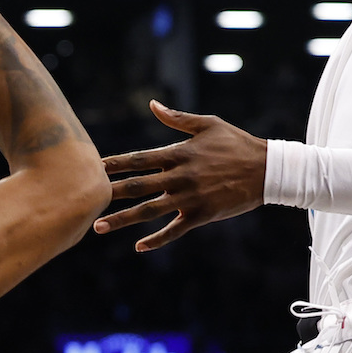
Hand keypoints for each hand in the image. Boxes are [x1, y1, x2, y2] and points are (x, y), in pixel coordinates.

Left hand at [94, 102, 269, 249]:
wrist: (267, 170)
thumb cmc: (237, 143)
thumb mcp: (208, 125)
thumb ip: (177, 119)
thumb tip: (153, 105)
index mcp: (180, 154)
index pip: (140, 159)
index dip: (115, 163)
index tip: (93, 167)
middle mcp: (180, 176)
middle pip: (138, 186)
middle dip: (110, 193)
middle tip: (85, 199)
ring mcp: (190, 198)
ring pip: (150, 211)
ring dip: (123, 220)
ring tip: (99, 227)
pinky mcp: (202, 215)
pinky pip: (175, 230)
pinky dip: (157, 240)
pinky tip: (139, 247)